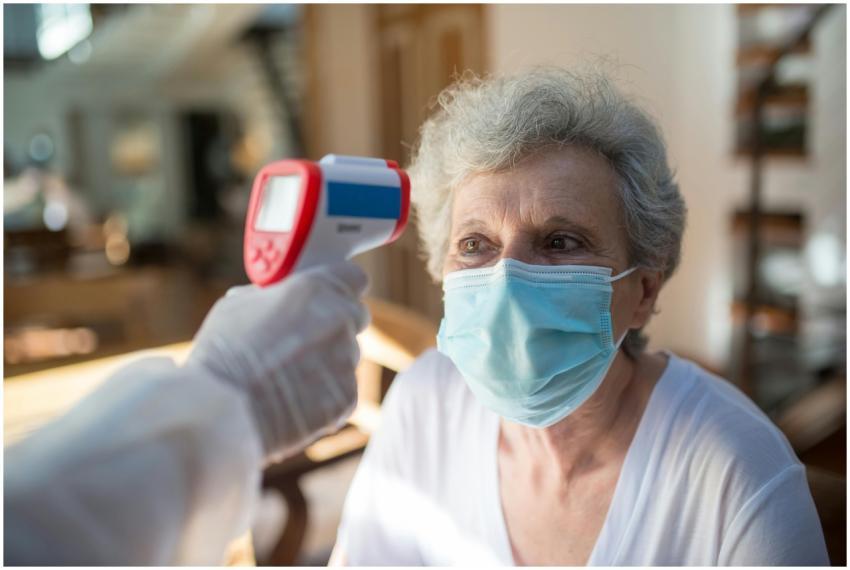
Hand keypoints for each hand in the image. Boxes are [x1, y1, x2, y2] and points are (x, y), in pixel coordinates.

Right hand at [186, 262, 369, 462]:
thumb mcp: (238, 305)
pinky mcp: (347, 396)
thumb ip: (272, 296)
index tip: (331, 297)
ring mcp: (346, 359)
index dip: (343, 288)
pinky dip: (324, 396)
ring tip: (289, 378)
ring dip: (328, 362)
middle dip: (337, 325)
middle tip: (306, 341)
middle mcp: (339, 319)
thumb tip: (279, 298)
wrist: (223, 409)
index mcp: (315, 288)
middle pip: (356, 316)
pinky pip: (342, 391)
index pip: (354, 277)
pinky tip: (294, 402)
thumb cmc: (222, 353)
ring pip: (348, 356)